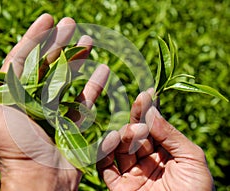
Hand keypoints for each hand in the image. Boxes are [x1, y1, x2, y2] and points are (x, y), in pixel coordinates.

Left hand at [0, 14, 108, 190]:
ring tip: (89, 41)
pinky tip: (103, 70)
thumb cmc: (10, 147)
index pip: (23, 57)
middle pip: (47, 64)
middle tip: (72, 23)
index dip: (35, 36)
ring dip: (78, 59)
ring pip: (66, 78)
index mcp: (11, 94)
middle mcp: (31, 100)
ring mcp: (52, 111)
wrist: (39, 179)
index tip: (49, 18)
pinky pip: (83, 100)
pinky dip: (93, 85)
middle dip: (59, 42)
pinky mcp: (70, 122)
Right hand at [97, 90, 214, 190]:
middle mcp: (147, 161)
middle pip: (136, 134)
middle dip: (136, 119)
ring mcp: (132, 173)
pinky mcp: (118, 186)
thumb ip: (171, 134)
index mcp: (167, 154)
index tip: (147, 93)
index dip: (150, 111)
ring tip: (133, 132)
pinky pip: (105, 167)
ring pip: (120, 147)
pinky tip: (111, 140)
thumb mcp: (193, 160)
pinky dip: (104, 153)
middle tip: (138, 107)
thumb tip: (151, 112)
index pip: (155, 127)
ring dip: (123, 135)